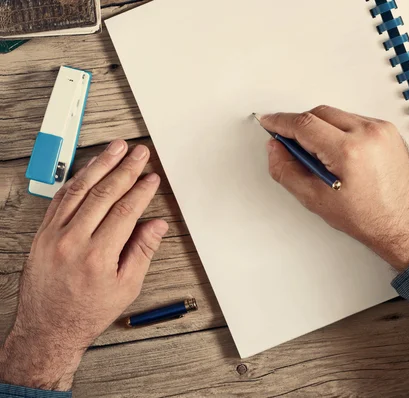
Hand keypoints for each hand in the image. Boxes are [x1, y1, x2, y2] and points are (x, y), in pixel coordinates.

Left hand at [0, 140, 167, 390]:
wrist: (48, 329)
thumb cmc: (87, 312)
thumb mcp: (126, 288)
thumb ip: (142, 252)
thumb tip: (156, 225)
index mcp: (98, 256)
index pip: (125, 210)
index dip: (142, 190)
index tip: (152, 177)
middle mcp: (72, 242)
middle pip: (103, 193)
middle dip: (125, 168)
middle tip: (138, 152)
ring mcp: (52, 235)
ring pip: (79, 189)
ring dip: (99, 165)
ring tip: (115, 148)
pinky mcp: (41, 234)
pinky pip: (60, 198)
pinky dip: (77, 180)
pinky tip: (89, 169)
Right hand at [261, 105, 408, 271]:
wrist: (403, 223)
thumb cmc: (366, 218)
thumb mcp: (316, 199)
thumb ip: (287, 171)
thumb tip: (275, 149)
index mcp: (349, 151)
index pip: (304, 124)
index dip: (281, 122)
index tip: (269, 123)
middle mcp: (368, 133)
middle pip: (320, 113)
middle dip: (301, 126)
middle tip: (292, 146)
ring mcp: (382, 130)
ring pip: (337, 115)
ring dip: (322, 128)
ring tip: (322, 157)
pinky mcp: (389, 131)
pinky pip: (355, 120)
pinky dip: (341, 131)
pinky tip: (341, 155)